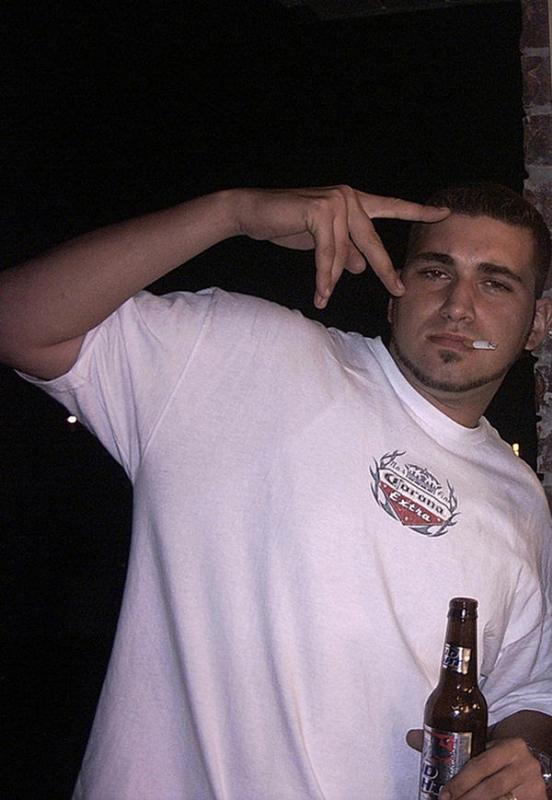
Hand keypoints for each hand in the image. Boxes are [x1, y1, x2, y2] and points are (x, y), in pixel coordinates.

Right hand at [234, 185, 448, 307]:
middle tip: (398, 290)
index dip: (417, 211)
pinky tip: (321, 292)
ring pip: (345, 253)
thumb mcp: (322, 241)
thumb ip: (345, 250)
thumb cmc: (287, 224)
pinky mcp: (321, 210)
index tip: (443, 213)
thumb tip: (362, 267)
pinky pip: (328, 252)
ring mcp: (336, 200)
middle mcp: (349, 196)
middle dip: (385, 269)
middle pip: (373, 242)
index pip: (391, 207)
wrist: (253, 212)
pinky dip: (323, 274)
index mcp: (354, 201)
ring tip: (324, 296)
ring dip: (332, 278)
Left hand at [407, 729, 545, 799]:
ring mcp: (534, 787)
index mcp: (511, 746)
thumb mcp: (483, 741)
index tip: (444, 795)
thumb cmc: (501, 751)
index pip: (481, 765)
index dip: (460, 782)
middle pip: (491, 788)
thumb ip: (451, 742)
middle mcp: (526, 766)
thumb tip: (412, 737)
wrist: (536, 756)